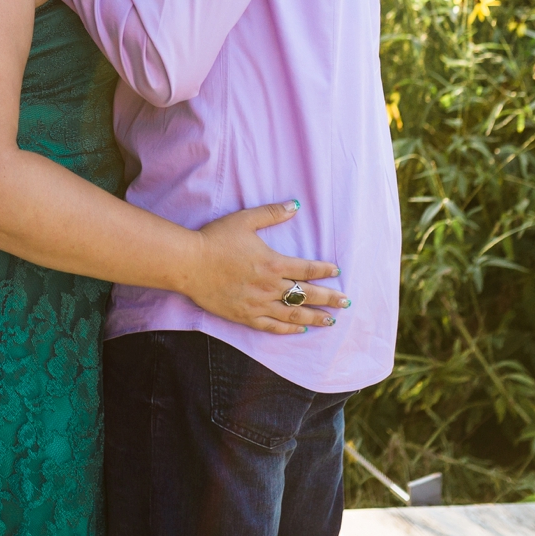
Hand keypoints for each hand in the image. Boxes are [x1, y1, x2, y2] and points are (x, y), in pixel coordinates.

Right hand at [185, 200, 348, 333]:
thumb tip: (295, 205)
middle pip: (307, 295)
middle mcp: (270, 286)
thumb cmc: (215, 239)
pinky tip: (300, 330)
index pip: (307, 269)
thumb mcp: (244, 220)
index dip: (324, 270)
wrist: (188, 263)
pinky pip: (272, 326)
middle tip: (346, 302)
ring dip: (314, 317)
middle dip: (329, 299)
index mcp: (273, 263)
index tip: (336, 271)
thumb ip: (272, 213)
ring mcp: (258, 304)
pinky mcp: (245, 316)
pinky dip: (288, 329)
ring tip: (331, 321)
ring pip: (293, 314)